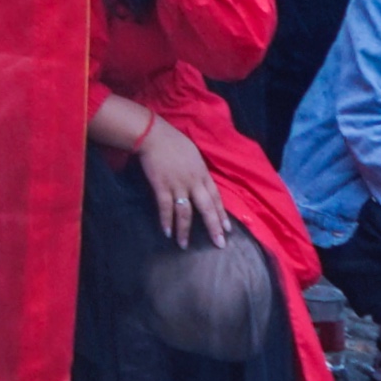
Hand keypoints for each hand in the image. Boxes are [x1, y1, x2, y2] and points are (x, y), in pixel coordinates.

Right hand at [138, 117, 221, 249]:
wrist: (154, 135)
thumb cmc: (173, 142)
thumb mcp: (193, 155)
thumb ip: (198, 170)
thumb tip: (199, 183)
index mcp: (202, 174)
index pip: (215, 197)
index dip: (221, 214)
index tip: (227, 229)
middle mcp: (193, 182)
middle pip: (206, 208)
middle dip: (213, 227)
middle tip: (219, 244)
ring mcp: (178, 185)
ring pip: (185, 212)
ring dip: (184, 230)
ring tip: (184, 245)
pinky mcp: (162, 186)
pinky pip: (165, 207)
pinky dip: (166, 220)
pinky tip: (167, 232)